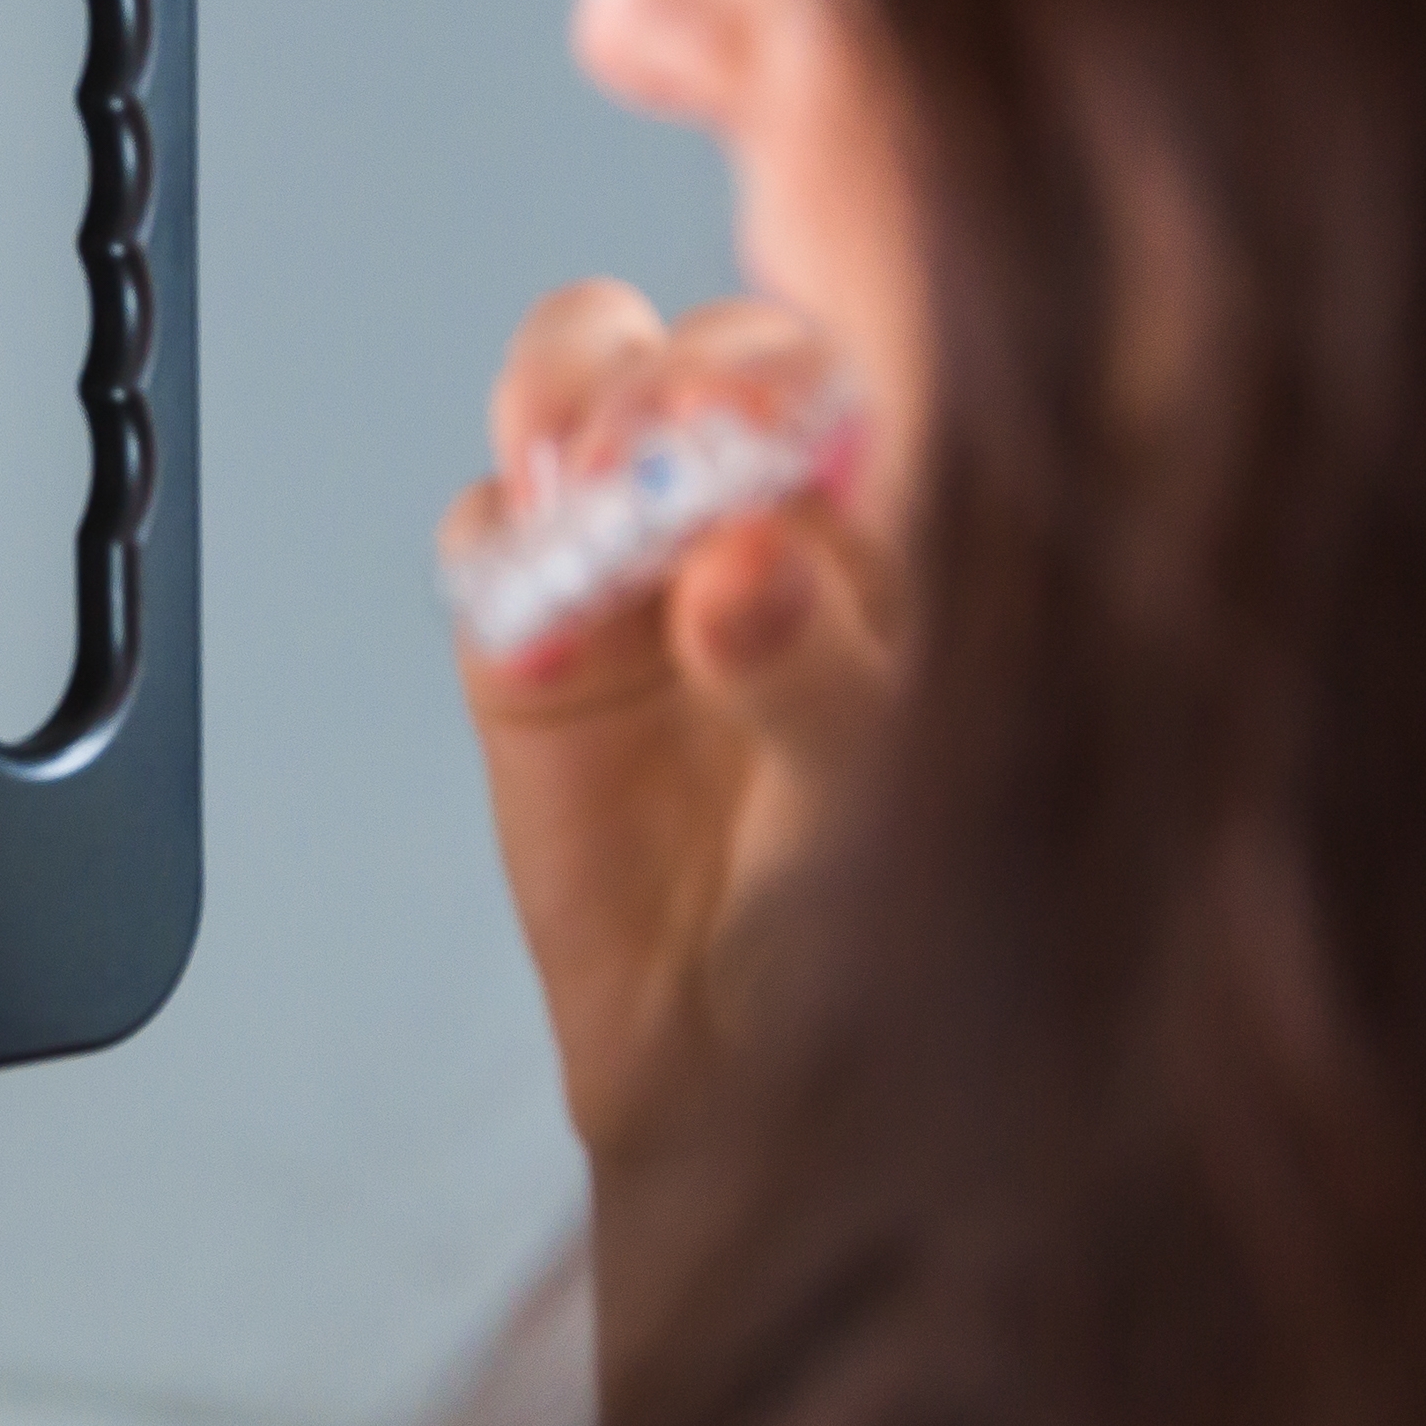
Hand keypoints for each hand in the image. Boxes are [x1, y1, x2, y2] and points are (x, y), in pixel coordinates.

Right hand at [440, 282, 898, 1168]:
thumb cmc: (906, 954)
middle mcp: (793, 512)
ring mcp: (653, 564)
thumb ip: (827, 679)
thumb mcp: (908, 812)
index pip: (883, 350)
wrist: (762, 1103)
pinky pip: (489, 534)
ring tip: (579, 495)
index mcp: (936, 520)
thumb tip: (743, 559)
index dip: (810, 322)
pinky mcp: (537, 643)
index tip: (763, 372)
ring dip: (566, 406)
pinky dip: (500, 552)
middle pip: (715, 339)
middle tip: (651, 453)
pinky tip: (537, 636)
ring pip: (584, 388)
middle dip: (673, 367)